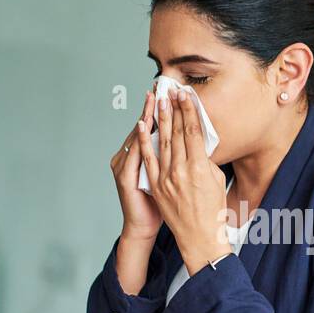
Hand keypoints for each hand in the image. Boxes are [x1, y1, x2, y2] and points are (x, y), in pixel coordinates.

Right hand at [110, 90, 162, 243]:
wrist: (143, 226)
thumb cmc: (159, 204)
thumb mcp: (167, 177)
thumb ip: (171, 159)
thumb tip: (189, 142)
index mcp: (141, 156)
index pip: (151, 128)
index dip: (159, 110)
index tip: (169, 92)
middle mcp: (129, 156)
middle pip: (143, 126)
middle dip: (152, 106)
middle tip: (159, 86)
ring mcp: (124, 165)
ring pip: (137, 136)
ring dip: (146, 117)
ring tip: (153, 99)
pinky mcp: (124, 176)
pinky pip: (133, 154)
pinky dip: (138, 139)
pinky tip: (142, 126)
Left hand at [139, 86, 230, 274]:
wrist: (199, 236)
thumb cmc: (213, 209)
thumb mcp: (216, 180)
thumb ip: (205, 159)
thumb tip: (196, 141)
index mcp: (200, 167)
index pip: (193, 131)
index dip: (189, 110)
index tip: (185, 95)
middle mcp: (182, 170)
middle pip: (177, 132)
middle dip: (173, 108)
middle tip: (171, 90)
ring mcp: (166, 178)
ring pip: (162, 141)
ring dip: (160, 119)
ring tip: (158, 100)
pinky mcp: (156, 185)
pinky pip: (148, 159)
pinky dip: (144, 141)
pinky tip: (142, 125)